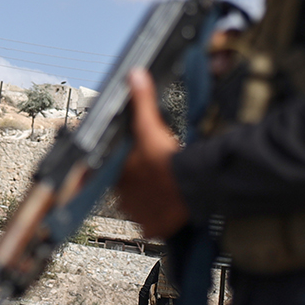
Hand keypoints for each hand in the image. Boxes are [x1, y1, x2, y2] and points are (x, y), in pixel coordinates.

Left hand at [116, 69, 189, 238]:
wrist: (191, 184)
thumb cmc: (168, 158)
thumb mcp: (151, 125)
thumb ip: (141, 100)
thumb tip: (134, 76)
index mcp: (117, 174)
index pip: (113, 171)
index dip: (125, 166)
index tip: (138, 164)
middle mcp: (123, 197)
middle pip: (125, 190)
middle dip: (137, 183)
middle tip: (154, 175)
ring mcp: (137, 214)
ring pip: (137, 207)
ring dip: (146, 200)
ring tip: (161, 190)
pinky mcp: (152, 227)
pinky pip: (151, 225)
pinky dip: (158, 219)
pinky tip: (167, 208)